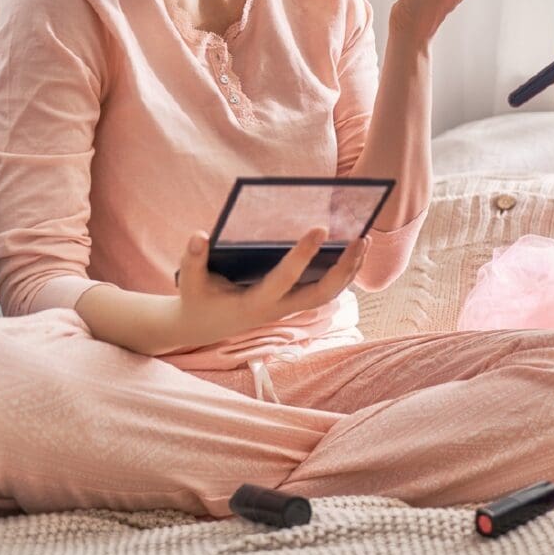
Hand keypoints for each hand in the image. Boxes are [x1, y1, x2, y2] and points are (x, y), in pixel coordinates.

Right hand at [172, 227, 365, 349]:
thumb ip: (192, 259)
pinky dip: (342, 273)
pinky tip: (353, 250)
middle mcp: (278, 309)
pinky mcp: (293, 304)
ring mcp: (289, 309)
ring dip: (349, 271)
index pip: (284, 278)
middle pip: (322, 294)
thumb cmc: (197, 299)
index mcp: (255, 304)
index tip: (320, 227)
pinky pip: (324, 291)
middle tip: (361, 238)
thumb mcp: (189, 281)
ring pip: (329, 295)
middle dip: (344, 268)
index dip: (303, 254)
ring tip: (363, 240)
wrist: (201, 327)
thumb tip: (199, 234)